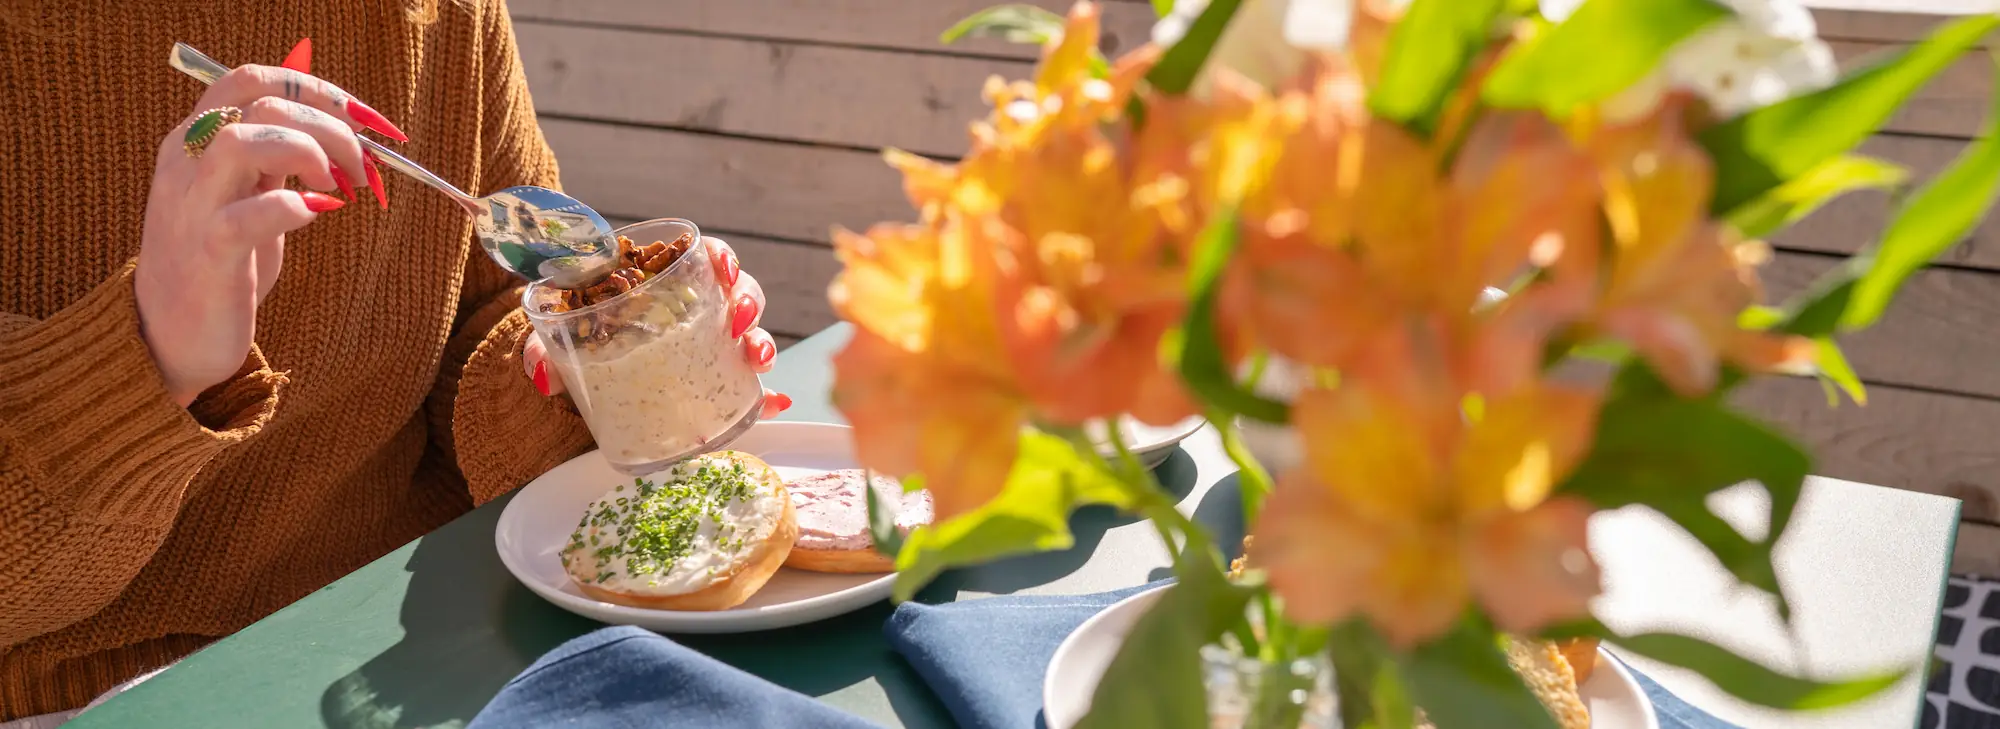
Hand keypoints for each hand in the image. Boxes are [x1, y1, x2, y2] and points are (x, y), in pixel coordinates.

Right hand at [134, 59, 401, 405]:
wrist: (170, 335)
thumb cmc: (220, 261)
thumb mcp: (247, 193)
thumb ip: (276, 156)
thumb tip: (339, 124)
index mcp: (195, 139)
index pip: (252, 79)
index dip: (318, 88)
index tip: (368, 121)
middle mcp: (187, 162)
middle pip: (261, 102)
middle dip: (331, 126)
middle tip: (363, 169)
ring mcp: (193, 206)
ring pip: (243, 141)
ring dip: (309, 153)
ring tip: (339, 188)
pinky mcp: (209, 253)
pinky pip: (251, 215)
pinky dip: (295, 207)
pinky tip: (317, 214)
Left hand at [523, 236, 792, 416]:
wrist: (573, 372)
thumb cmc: (570, 338)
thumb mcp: (553, 337)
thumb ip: (540, 348)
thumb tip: (542, 374)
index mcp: (662, 281)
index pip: (702, 256)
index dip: (720, 257)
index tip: (721, 269)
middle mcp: (694, 309)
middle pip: (737, 292)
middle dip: (747, 302)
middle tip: (736, 320)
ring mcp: (706, 346)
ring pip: (749, 335)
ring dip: (762, 343)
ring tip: (757, 360)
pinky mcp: (711, 383)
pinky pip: (744, 386)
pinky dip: (765, 396)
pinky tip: (775, 404)